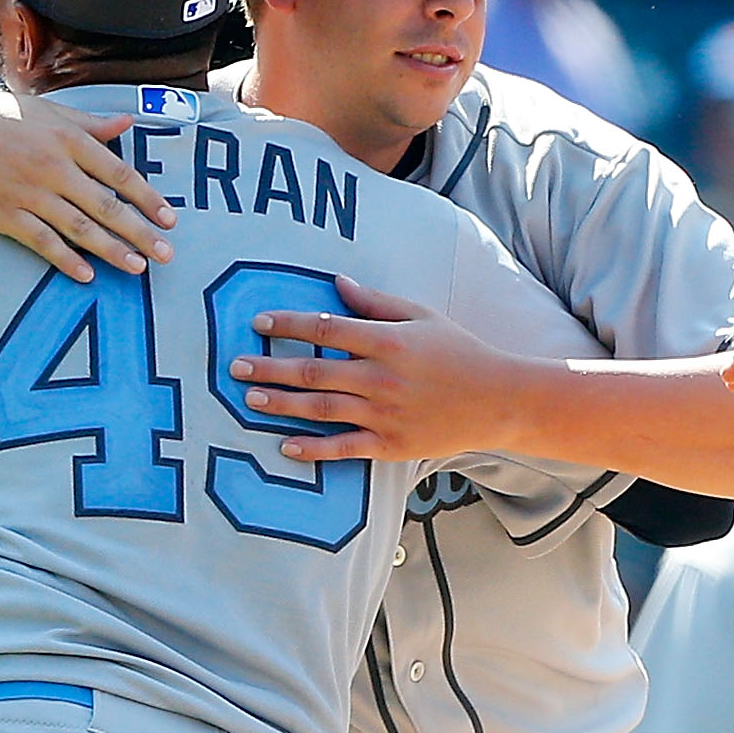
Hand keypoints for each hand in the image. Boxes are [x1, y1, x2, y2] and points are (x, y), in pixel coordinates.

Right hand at [0, 96, 174, 278]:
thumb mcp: (47, 112)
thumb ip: (89, 123)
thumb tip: (127, 122)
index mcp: (67, 139)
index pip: (118, 172)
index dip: (147, 198)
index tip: (170, 219)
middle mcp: (53, 167)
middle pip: (106, 205)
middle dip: (140, 232)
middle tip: (167, 254)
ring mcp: (29, 193)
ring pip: (80, 228)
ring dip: (112, 250)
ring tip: (137, 268)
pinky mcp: (6, 215)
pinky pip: (43, 242)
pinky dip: (66, 259)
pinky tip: (88, 274)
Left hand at [228, 284, 534, 464]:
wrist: (498, 400)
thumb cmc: (459, 352)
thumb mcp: (421, 316)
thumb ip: (376, 303)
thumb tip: (336, 283)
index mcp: (388, 341)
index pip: (326, 329)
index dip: (289, 325)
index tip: (259, 324)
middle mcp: (382, 378)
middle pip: (313, 372)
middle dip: (270, 369)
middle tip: (236, 367)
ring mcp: (384, 414)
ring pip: (321, 409)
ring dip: (281, 405)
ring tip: (249, 399)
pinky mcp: (390, 445)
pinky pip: (343, 447)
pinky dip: (313, 448)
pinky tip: (285, 446)